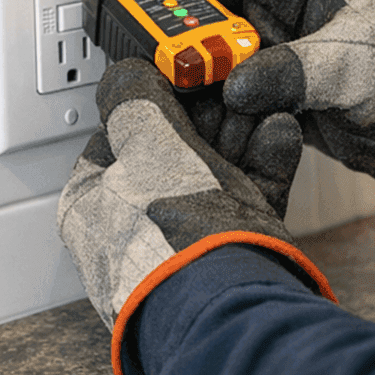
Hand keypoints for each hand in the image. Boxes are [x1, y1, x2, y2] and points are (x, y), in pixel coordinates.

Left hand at [57, 56, 333, 374]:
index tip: (182, 71)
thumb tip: (128, 73)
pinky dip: (266, 158)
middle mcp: (137, 227)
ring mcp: (187, 240)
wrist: (229, 304)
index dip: (152, 97)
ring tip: (262, 100)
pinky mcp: (235, 249)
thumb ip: (136, 100)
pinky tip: (279, 130)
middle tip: (229, 82)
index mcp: (94, 207)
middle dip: (209, 111)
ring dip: (243, 128)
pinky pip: (250, 192)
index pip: (117, 136)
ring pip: (218, 168)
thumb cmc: (171, 240)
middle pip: (174, 149)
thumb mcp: (144, 145)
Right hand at [119, 0, 374, 209]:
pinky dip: (194, 62)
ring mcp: (279, 23)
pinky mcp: (273, 61)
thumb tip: (233, 83)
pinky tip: (169, 76)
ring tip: (134, 41)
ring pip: (209, 12)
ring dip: (176, 27)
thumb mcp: (348, 67)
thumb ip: (289, 72)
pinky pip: (219, 51)